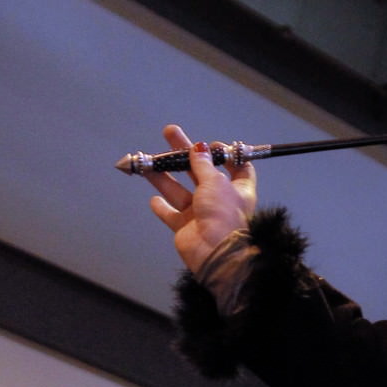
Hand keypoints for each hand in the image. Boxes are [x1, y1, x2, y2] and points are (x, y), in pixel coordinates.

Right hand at [146, 124, 256, 274]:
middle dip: (184, 153)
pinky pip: (171, 215)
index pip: (236, 166)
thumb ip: (203, 164)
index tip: (209, 144)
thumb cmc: (223, 215)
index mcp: (238, 188)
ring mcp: (202, 214)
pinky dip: (162, 207)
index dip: (223, 153)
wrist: (215, 252)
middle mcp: (221, 200)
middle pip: (200, 172)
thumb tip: (199, 147)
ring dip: (164, 176)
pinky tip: (153, 199)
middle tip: (169, 133)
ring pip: (180, 190)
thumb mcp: (215, 182)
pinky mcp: (186, 228)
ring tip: (147, 161)